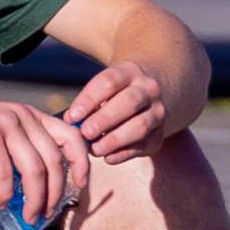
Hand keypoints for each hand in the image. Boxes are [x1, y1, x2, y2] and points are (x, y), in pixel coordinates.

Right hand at [0, 85, 101, 229]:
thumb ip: (19, 159)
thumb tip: (35, 193)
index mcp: (30, 115)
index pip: (70, 136)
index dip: (81, 163)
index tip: (79, 187)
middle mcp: (23, 115)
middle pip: (54, 160)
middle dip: (54, 193)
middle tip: (44, 214)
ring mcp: (5, 121)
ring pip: (35, 168)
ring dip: (34, 198)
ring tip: (27, 215)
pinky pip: (5, 171)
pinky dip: (5, 193)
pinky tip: (0, 202)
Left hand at [60, 54, 175, 165]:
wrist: (149, 96)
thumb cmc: (115, 92)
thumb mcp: (105, 86)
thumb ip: (88, 101)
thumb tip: (70, 120)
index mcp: (130, 72)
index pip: (109, 82)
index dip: (89, 100)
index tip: (72, 116)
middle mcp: (149, 89)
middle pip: (128, 102)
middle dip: (104, 120)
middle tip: (85, 133)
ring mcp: (157, 112)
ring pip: (140, 126)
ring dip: (115, 140)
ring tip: (95, 149)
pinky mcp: (159, 134)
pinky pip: (144, 145)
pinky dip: (125, 154)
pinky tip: (108, 158)